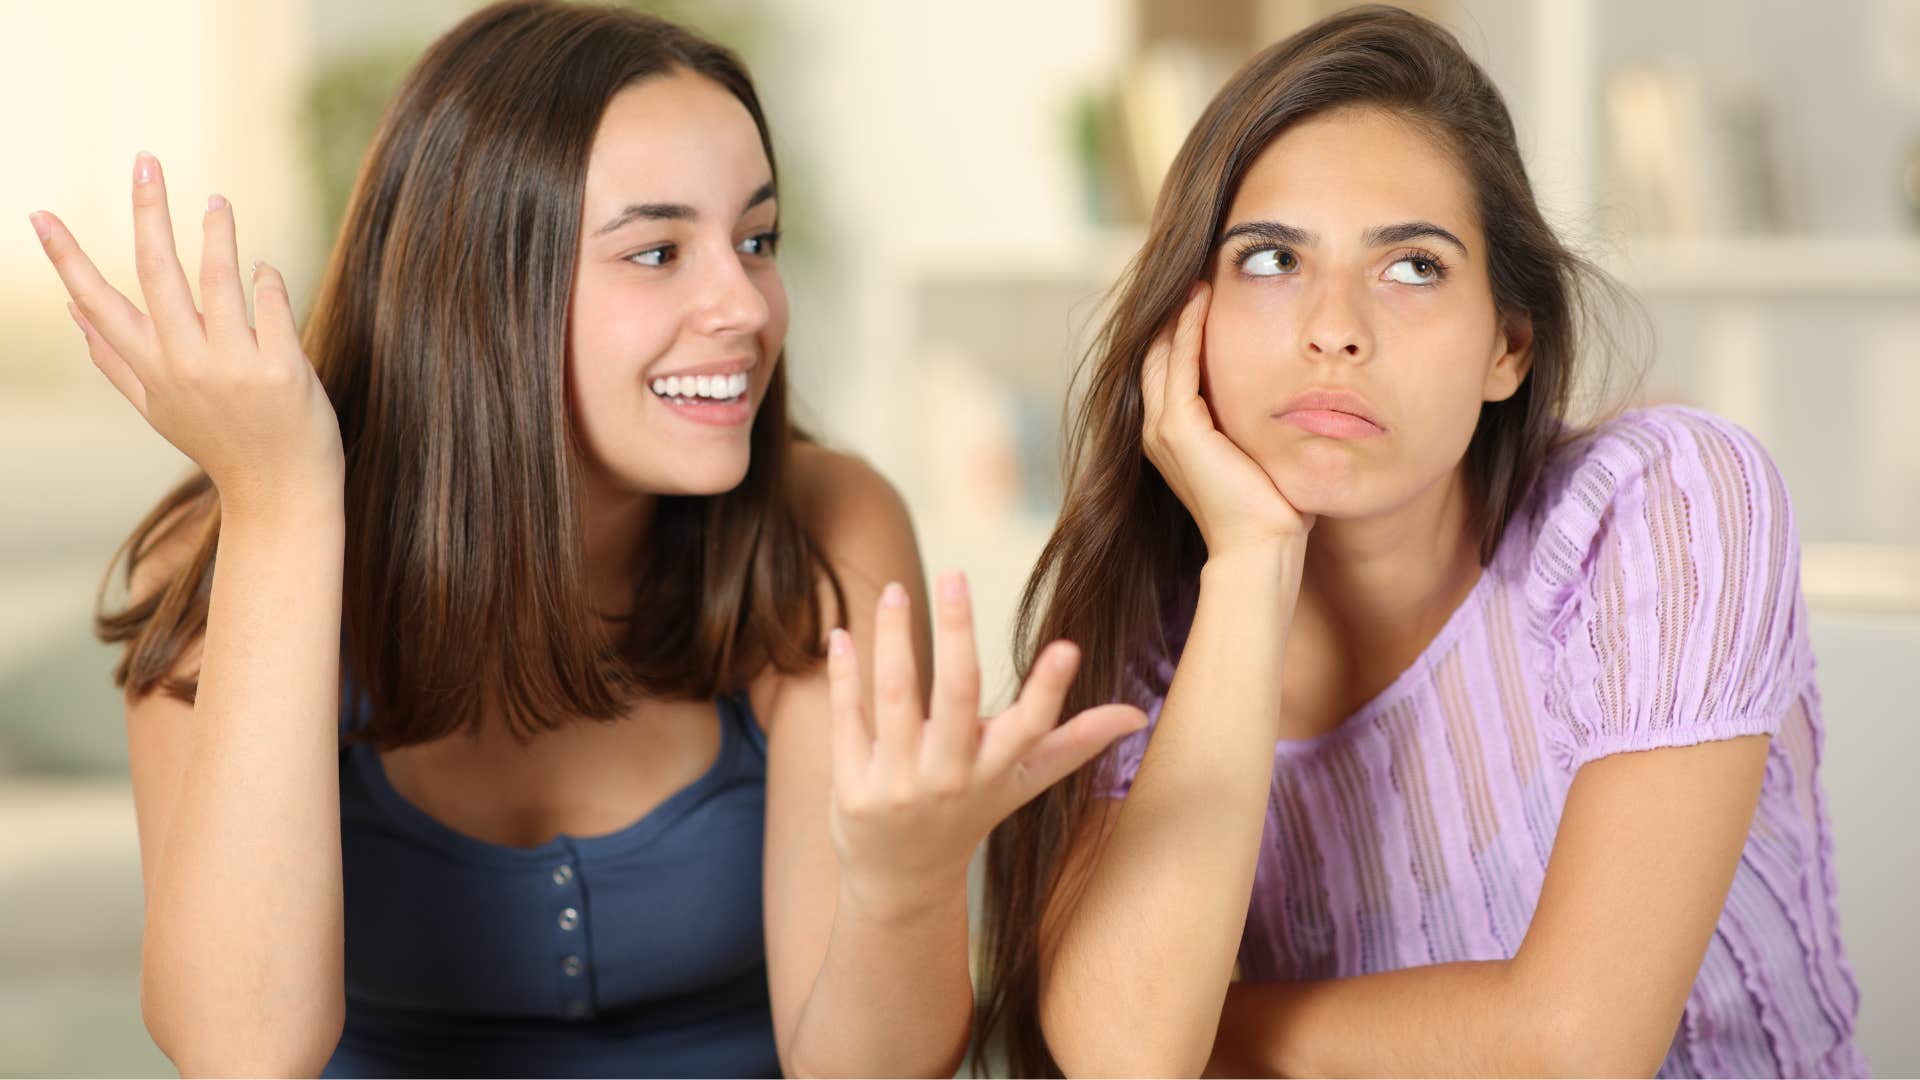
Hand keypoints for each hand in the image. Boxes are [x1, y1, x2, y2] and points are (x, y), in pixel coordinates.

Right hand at [28, 153, 342, 516]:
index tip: (38, 215)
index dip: (67, 259)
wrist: (281, 494)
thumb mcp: (159, 409)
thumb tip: (74, 314)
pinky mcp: (282, 369)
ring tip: (215, 200)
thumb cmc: (221, 443)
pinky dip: (266, 278)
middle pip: (158, 271)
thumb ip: (117, 360)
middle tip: (145, 160)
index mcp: (151, 371)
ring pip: (219, 278)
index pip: (99, 304)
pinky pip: (270, 303)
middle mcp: (186, 364)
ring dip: (216, 230)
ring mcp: (233, 366)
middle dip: (148, 211)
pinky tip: (262, 267)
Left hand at [825, 571, 1145, 920]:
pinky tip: (843, 634)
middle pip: (956, 696)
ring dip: (894, 639)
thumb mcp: (1023, 781)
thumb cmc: (971, 812)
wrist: (902, 880)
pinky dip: (845, 676)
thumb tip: (1138, 715)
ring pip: (895, 697)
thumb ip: (1075, 742)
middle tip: (955, 574)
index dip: (1050, 690)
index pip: (1030, 728)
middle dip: (957, 633)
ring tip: (895, 588)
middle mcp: (951, 778)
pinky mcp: (852, 787)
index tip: (1068, 648)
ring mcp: (899, 785)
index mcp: (998, 771)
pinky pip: (848, 719)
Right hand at [1141, 282, 1313, 558]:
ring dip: (1177, 309)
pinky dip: (1188, 326)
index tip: (1203, 289)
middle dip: (1173, 310)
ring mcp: (1162, 429)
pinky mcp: (1178, 429)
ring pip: (1162, 350)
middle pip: (1156, 351)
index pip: (1168, 365)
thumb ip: (1258, 417)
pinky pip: (1179, 362)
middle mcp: (1156, 430)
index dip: (1180, 326)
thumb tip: (1292, 389)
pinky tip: (1203, 296)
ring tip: (1197, 272)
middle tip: (1195, 267)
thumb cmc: (1272, 509)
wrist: (1261, 550)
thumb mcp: (1261, 450)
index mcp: (1172, 436)